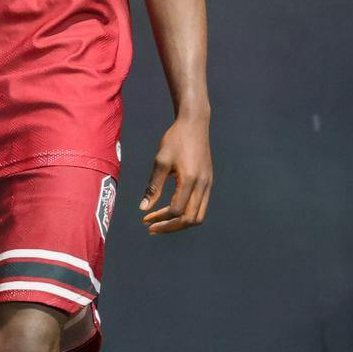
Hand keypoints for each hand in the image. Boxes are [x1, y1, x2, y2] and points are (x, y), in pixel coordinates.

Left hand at [138, 115, 211, 233]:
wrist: (194, 124)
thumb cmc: (175, 139)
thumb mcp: (160, 161)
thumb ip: (153, 187)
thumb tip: (143, 208)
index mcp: (190, 180)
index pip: (177, 210)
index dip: (160, 218)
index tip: (145, 218)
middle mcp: (203, 185)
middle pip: (190, 219)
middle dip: (170, 227)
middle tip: (152, 228)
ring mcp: (208, 184)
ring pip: (198, 216)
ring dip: (180, 223)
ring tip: (162, 223)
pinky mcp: (208, 182)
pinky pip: (201, 206)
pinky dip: (187, 213)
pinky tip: (172, 210)